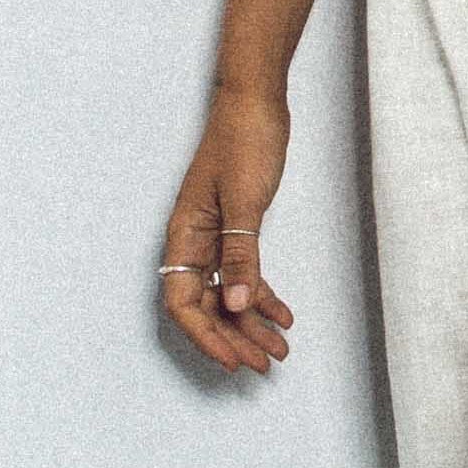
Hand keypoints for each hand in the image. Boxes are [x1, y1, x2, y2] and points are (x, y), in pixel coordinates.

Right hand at [162, 89, 293, 377]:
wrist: (256, 102)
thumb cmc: (243, 142)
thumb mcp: (244, 201)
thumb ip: (241, 254)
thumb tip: (237, 304)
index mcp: (185, 236)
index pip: (183, 302)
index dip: (205, 337)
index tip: (233, 361)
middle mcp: (194, 242)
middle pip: (206, 306)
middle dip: (234, 338)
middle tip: (264, 365)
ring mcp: (214, 238)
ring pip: (228, 295)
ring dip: (252, 324)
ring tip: (280, 349)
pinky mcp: (236, 230)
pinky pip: (244, 275)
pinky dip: (263, 297)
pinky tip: (284, 315)